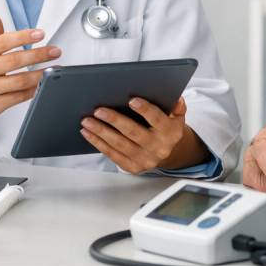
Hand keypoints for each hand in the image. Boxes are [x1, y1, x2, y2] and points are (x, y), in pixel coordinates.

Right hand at [0, 15, 59, 141]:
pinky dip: (33, 90)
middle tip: (54, 51)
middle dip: (38, 55)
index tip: (40, 34)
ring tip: (53, 68)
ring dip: (39, 74)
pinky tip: (42, 84)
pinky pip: (18, 97)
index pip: (2, 42)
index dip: (23, 37)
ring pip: (18, 81)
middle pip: (13, 61)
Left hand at [80, 97, 198, 173]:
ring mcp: (145, 159)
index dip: (145, 110)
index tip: (132, 100)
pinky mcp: (133, 167)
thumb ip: (177, 107)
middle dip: (114, 120)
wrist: (167, 153)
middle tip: (99, 110)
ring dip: (101, 132)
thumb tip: (175, 98)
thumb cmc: (166, 129)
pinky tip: (88, 133)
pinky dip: (98, 143)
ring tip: (87, 121)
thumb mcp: (177, 117)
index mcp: (170, 132)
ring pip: (119, 144)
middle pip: (133, 132)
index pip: (157, 119)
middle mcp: (158, 147)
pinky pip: (113, 155)